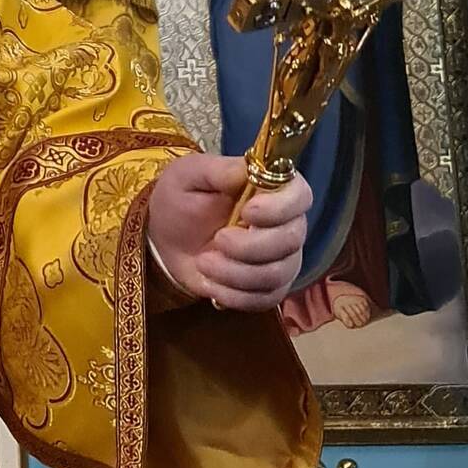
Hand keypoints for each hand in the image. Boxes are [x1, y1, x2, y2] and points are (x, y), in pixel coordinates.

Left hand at [146, 152, 310, 312]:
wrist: (168, 240)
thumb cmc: (182, 199)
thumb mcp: (188, 176)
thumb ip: (217, 170)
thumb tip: (247, 168)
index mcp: (271, 188)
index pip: (300, 196)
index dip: (280, 207)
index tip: (248, 212)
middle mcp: (286, 224)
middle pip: (291, 239)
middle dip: (250, 246)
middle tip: (217, 240)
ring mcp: (282, 258)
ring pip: (278, 273)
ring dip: (236, 273)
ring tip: (204, 263)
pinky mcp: (270, 288)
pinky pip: (266, 299)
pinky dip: (235, 295)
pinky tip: (212, 283)